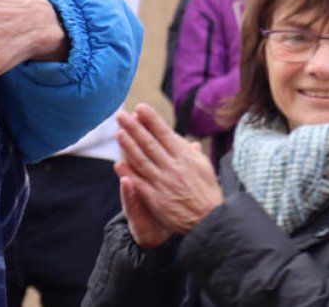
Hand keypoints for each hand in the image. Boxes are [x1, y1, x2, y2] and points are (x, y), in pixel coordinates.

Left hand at [115, 104, 222, 235]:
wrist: (210, 221)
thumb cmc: (206, 192)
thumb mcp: (203, 167)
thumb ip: (189, 151)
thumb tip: (179, 136)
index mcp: (186, 158)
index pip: (166, 135)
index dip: (152, 120)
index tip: (140, 107)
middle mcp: (174, 168)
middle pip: (150, 144)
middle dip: (135, 128)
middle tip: (121, 114)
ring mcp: (164, 183)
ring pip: (143, 161)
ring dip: (128, 146)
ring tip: (118, 132)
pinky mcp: (157, 199)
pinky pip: (140, 183)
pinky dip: (129, 173)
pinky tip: (118, 163)